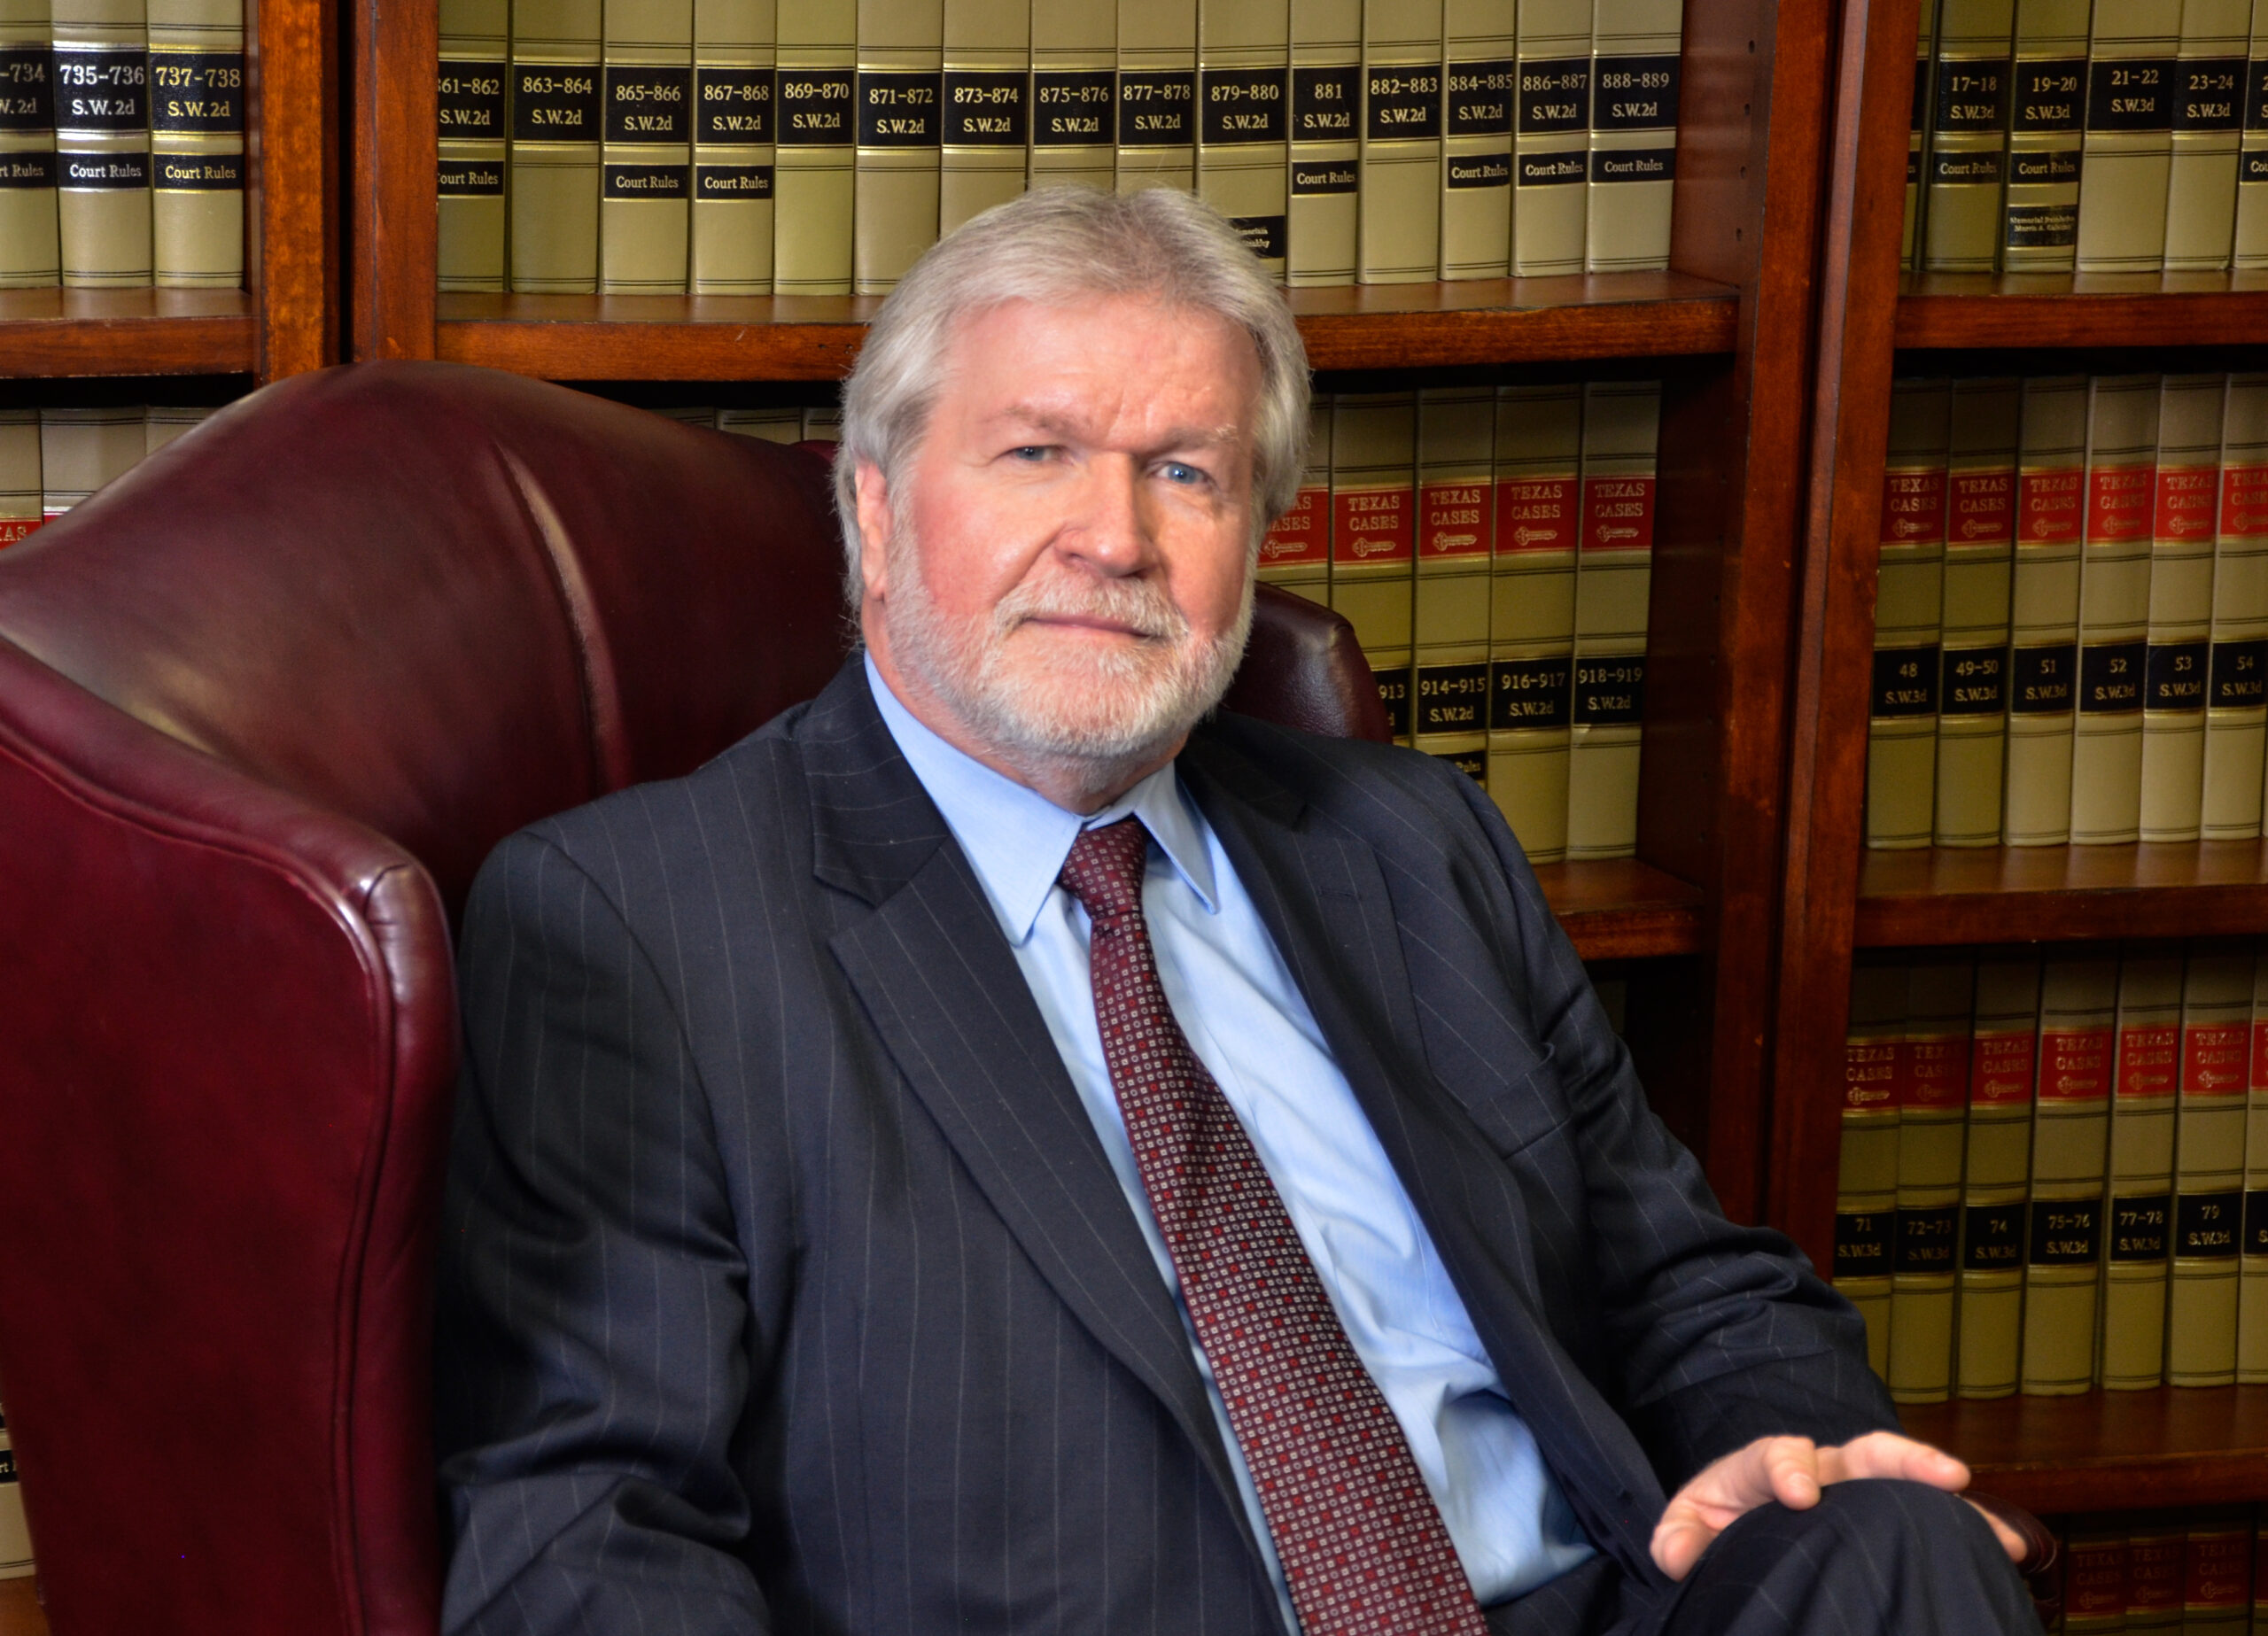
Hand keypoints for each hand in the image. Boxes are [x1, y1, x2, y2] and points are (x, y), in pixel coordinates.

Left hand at [1648, 1431, 2028, 1580]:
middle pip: (1863, 1453)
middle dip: (1903, 1459)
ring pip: (1907, 1483)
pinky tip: (2010, 1552)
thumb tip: (1678, 1554)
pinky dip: (1969, 1530)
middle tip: (1947, 1474)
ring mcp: (1856, 1491)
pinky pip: (1928, 1516)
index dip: (1789, 1467)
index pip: (1777, 1454)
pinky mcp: (1882, 1517)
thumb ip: (1679, 1538)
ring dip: (1952, 1501)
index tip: (1801, 1494)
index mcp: (1765, 1467)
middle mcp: (1821, 1469)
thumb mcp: (1687, 1528)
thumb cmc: (1714, 1524)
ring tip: (2002, 1531)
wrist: (1735, 1524)